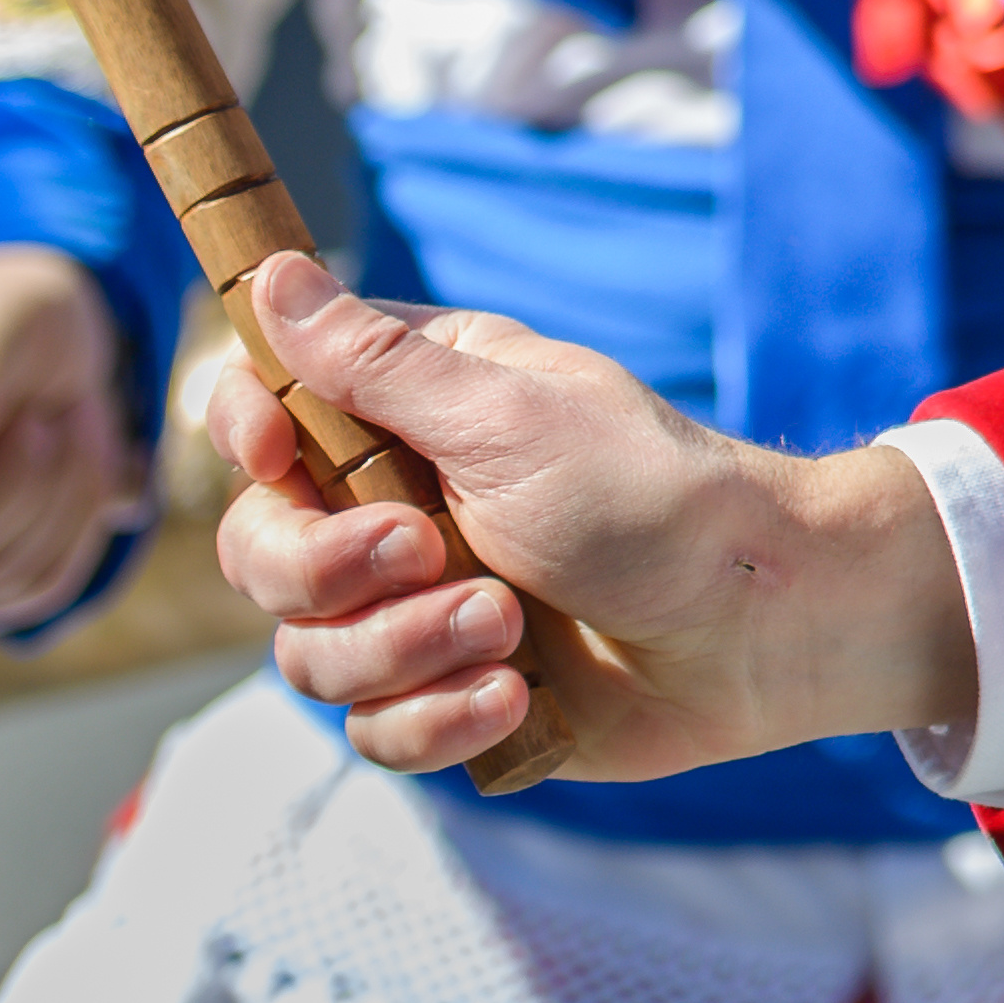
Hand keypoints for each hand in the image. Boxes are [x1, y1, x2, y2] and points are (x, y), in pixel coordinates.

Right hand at [205, 251, 974, 785]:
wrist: (757, 624)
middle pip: (264, 551)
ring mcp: (419, 605)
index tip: (277, 452)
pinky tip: (514, 697)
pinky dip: (440, 717)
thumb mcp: (508, 418)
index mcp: (412, 408)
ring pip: (311, 654)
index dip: (246, 437)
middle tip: (428, 550)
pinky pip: (374, 731)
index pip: (262, 411)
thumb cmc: (651, 495)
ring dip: (407, 649)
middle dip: (331, 567)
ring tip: (508, 627)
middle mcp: (399, 503)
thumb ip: (377, 366)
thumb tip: (273, 272)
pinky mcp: (448, 691)